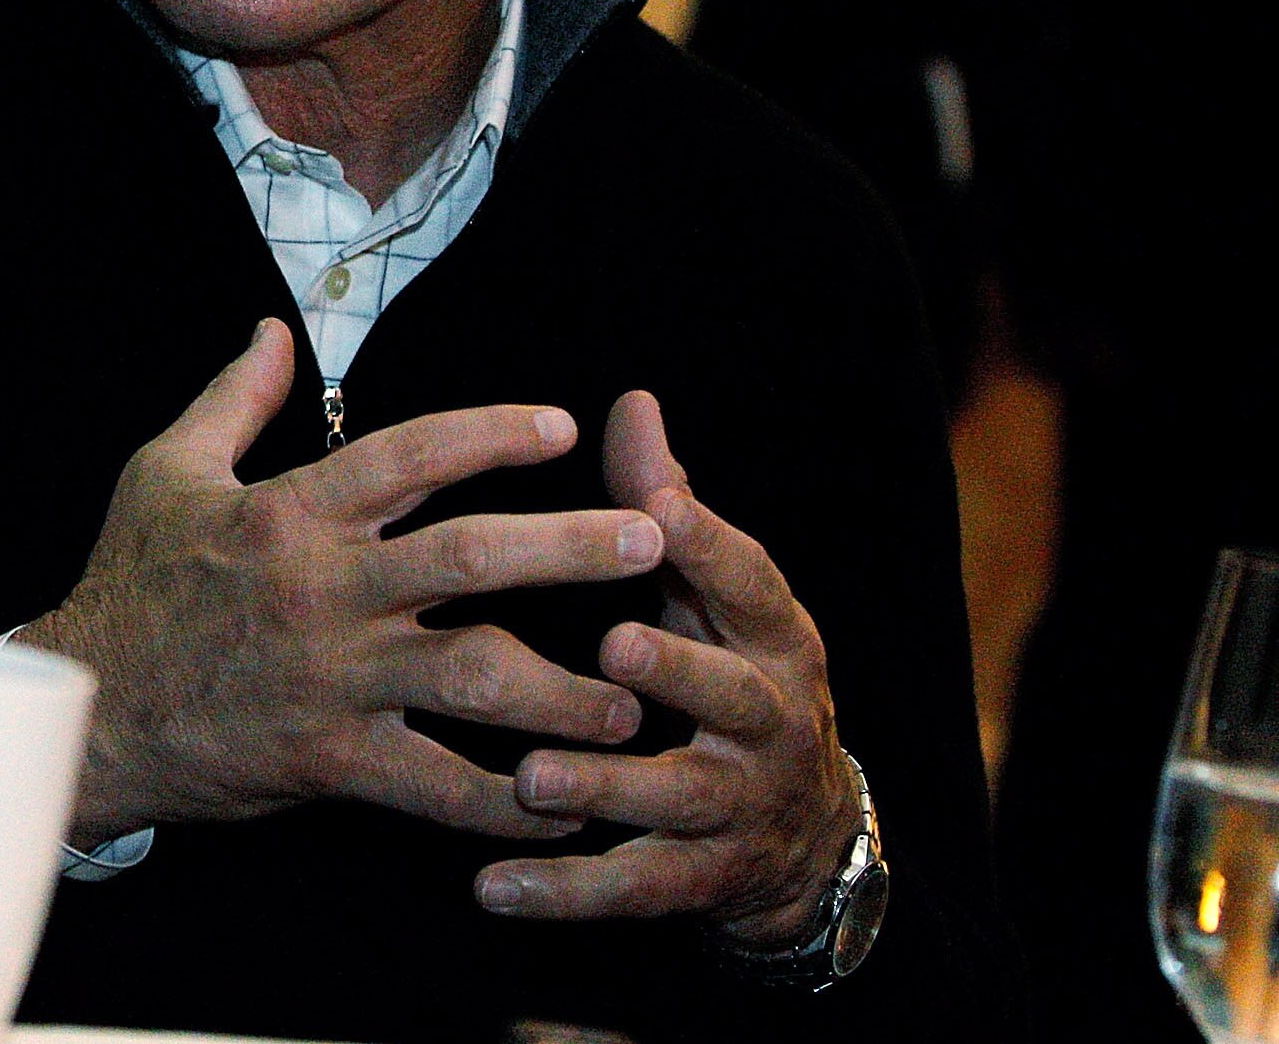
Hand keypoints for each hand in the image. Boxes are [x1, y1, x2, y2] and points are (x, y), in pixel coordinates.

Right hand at [17, 321, 667, 845]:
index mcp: (291, 513)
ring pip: (474, 679)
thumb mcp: (167, 472)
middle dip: (569, 548)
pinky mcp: (332, 759)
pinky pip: (436, 785)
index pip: (409, 456)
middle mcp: (325, 591)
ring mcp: (334, 678)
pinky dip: (505, 802)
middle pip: (469, 558)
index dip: (489, 434)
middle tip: (652, 539)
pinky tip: (564, 806)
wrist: (88, 708)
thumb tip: (274, 331)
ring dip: (565, 690)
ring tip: (636, 696)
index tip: (562, 427)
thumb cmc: (131, 583)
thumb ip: (232, 400)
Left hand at [476, 391, 859, 940]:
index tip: (657, 500)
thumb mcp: (714, 596)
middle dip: (678, 670)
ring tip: (531, 776)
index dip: (710, 542)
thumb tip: (631, 402)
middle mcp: (767, 720)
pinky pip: (630, 889)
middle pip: (731, 694)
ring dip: (604, 788)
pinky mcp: (697, 880)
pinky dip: (563, 893)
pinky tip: (492, 888)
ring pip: (673, 799)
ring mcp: (736, 806)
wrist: (802, 835)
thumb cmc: (726, 674)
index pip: (749, 582)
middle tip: (611, 645)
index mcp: (770, 638)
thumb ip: (669, 506)